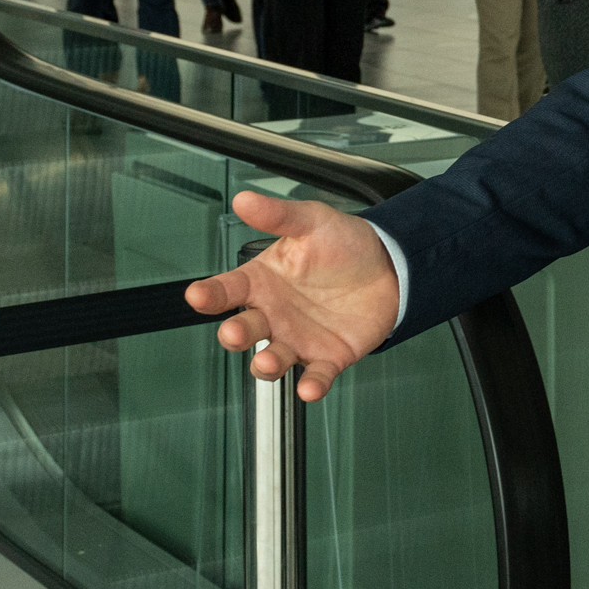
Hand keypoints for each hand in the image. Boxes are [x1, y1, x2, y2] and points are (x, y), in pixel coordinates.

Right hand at [183, 192, 402, 400]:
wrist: (390, 266)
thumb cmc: (343, 245)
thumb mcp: (312, 221)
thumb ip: (278, 215)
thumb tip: (245, 199)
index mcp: (262, 281)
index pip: (228, 289)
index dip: (210, 294)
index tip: (197, 296)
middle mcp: (273, 314)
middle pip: (245, 329)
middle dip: (236, 334)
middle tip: (233, 333)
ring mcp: (297, 338)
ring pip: (273, 359)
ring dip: (267, 364)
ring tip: (268, 362)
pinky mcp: (327, 357)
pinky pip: (315, 375)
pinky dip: (312, 385)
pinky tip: (309, 388)